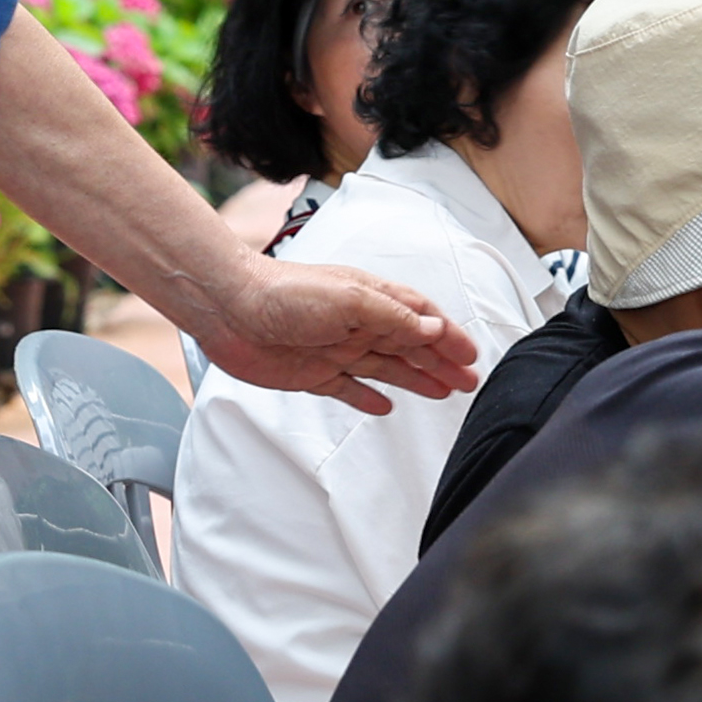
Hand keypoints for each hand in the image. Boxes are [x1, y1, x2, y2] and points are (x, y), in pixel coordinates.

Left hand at [188, 255, 479, 413]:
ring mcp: (336, 350)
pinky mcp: (313, 374)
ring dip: (416, 379)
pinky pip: (350, 388)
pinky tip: (385, 407)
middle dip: (440, 362)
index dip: (447, 337)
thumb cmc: (284, 294)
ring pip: (387, 368)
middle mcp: (357, 325)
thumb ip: (394, 317)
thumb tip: (434, 328)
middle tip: (468, 381)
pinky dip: (368, 398)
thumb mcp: (350, 301)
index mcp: (370, 300)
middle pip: (410, 347)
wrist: (230, 310)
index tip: (471, 355)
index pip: (420, 319)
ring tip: (443, 392)